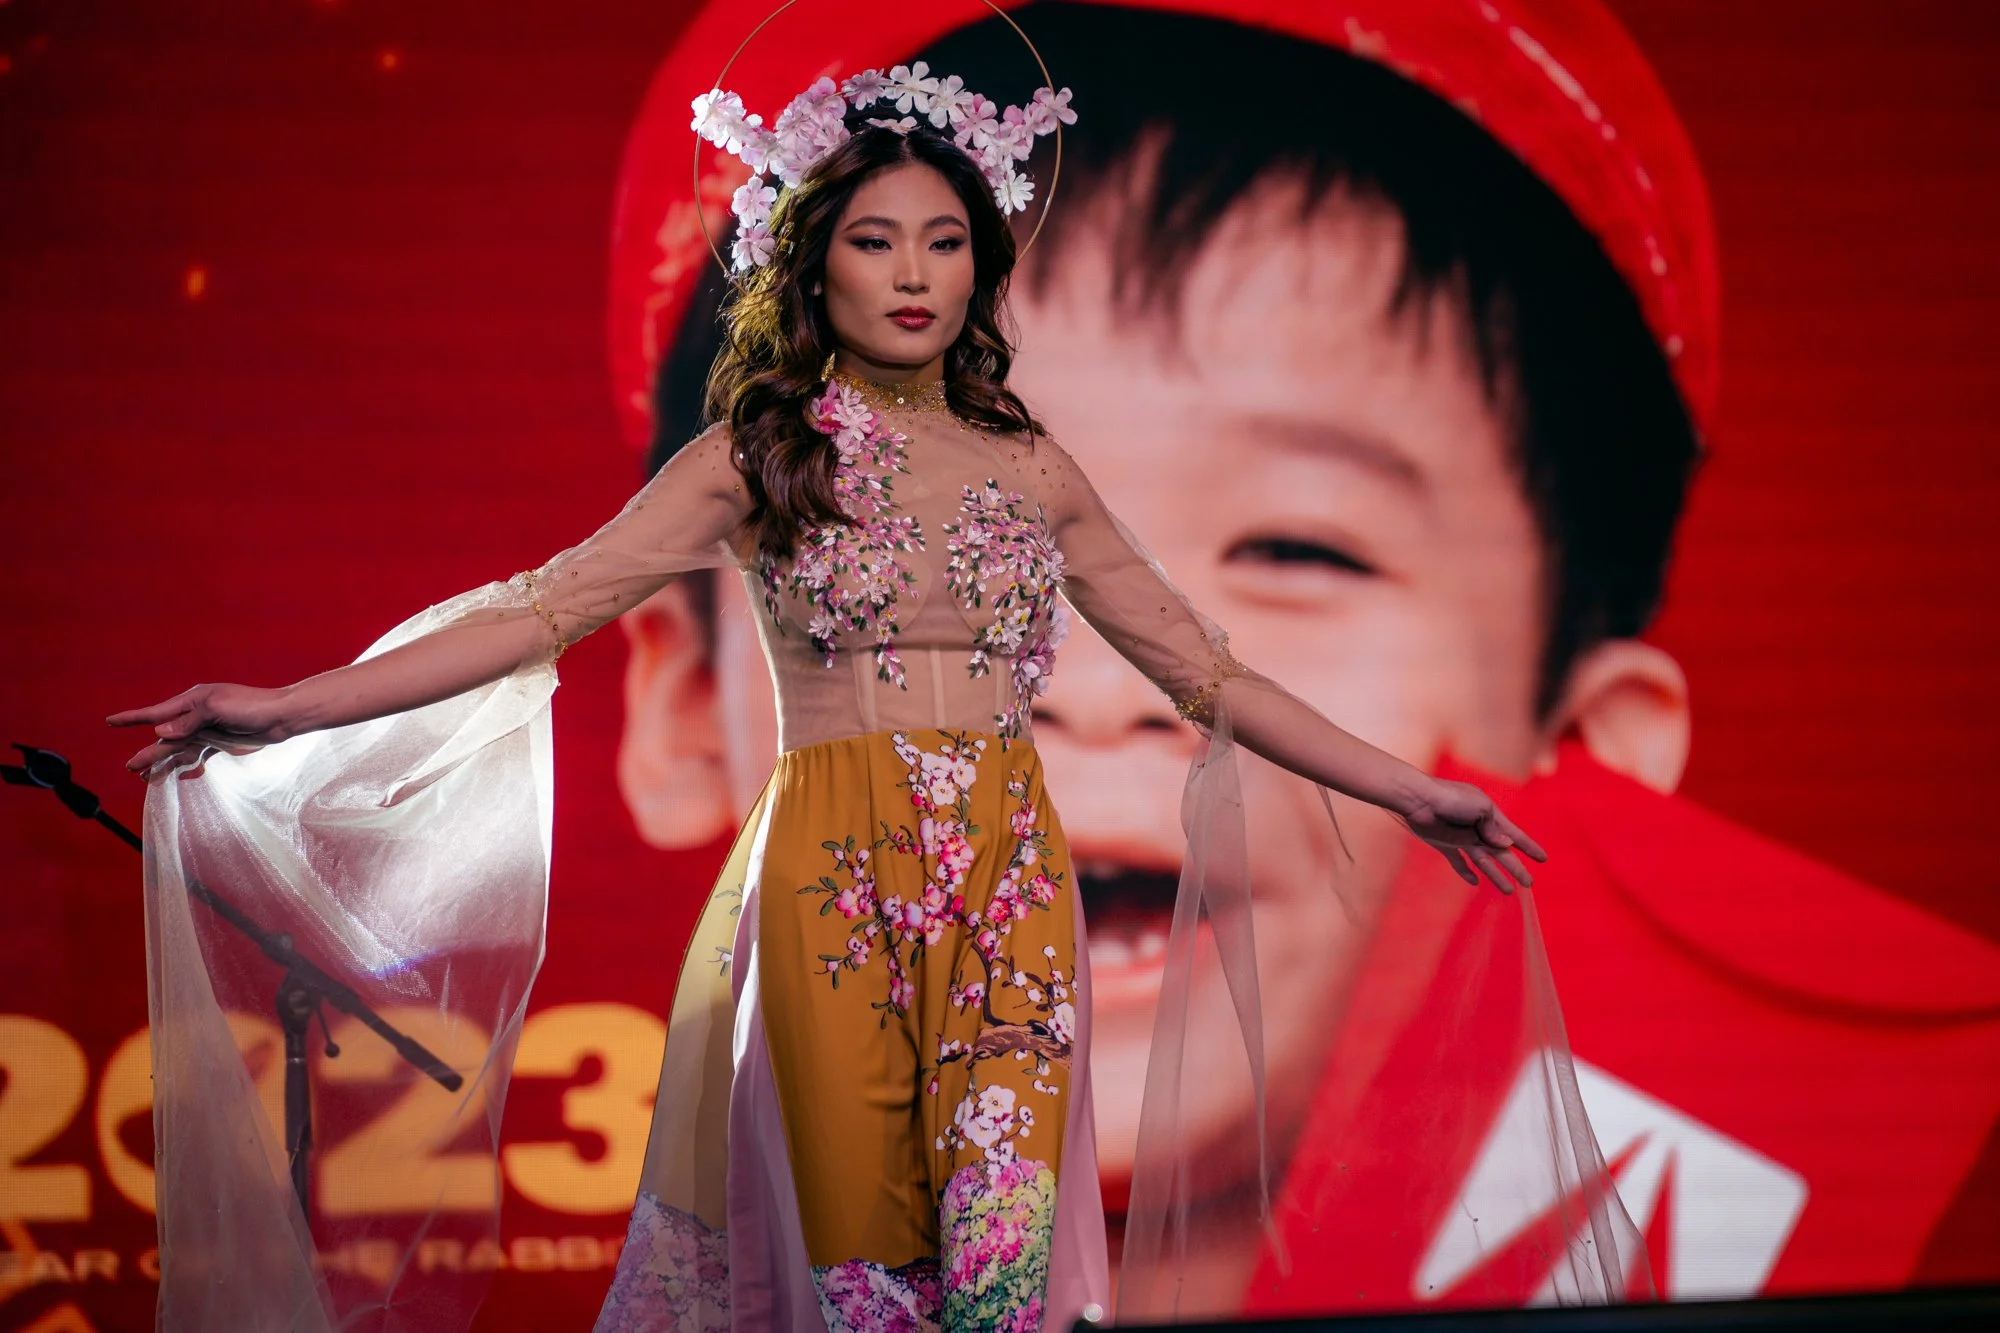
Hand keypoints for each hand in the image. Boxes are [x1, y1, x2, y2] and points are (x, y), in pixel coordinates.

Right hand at [107, 683, 293, 779]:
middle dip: (148, 753)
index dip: (132, 718)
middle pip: (165, 738)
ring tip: (145, 778)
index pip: (156, 713)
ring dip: (163, 762)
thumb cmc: (251, 707)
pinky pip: (198, 756)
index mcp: (192, 702)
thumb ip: (188, 722)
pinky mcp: (220, 743)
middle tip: (130, 768)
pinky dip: (188, 766)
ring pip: (179, 749)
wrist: (282, 717)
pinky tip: (179, 775)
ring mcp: (208, 730)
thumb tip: (160, 733)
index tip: (110, 722)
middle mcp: (196, 716)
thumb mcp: (217, 709)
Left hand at [1402, 777, 1546, 893]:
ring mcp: (1463, 838)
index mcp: (1490, 817)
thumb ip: (1493, 827)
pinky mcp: (1446, 845)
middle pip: (1502, 853)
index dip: (1529, 847)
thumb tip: (1505, 844)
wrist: (1418, 800)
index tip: (1543, 859)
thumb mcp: (1480, 807)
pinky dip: (1466, 872)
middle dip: (1516, 868)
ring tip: (1509, 890)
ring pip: (1484, 861)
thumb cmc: (1451, 798)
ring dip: (1496, 875)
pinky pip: (1459, 862)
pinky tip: (1475, 882)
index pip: (1514, 835)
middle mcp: (1479, 829)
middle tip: (1529, 883)